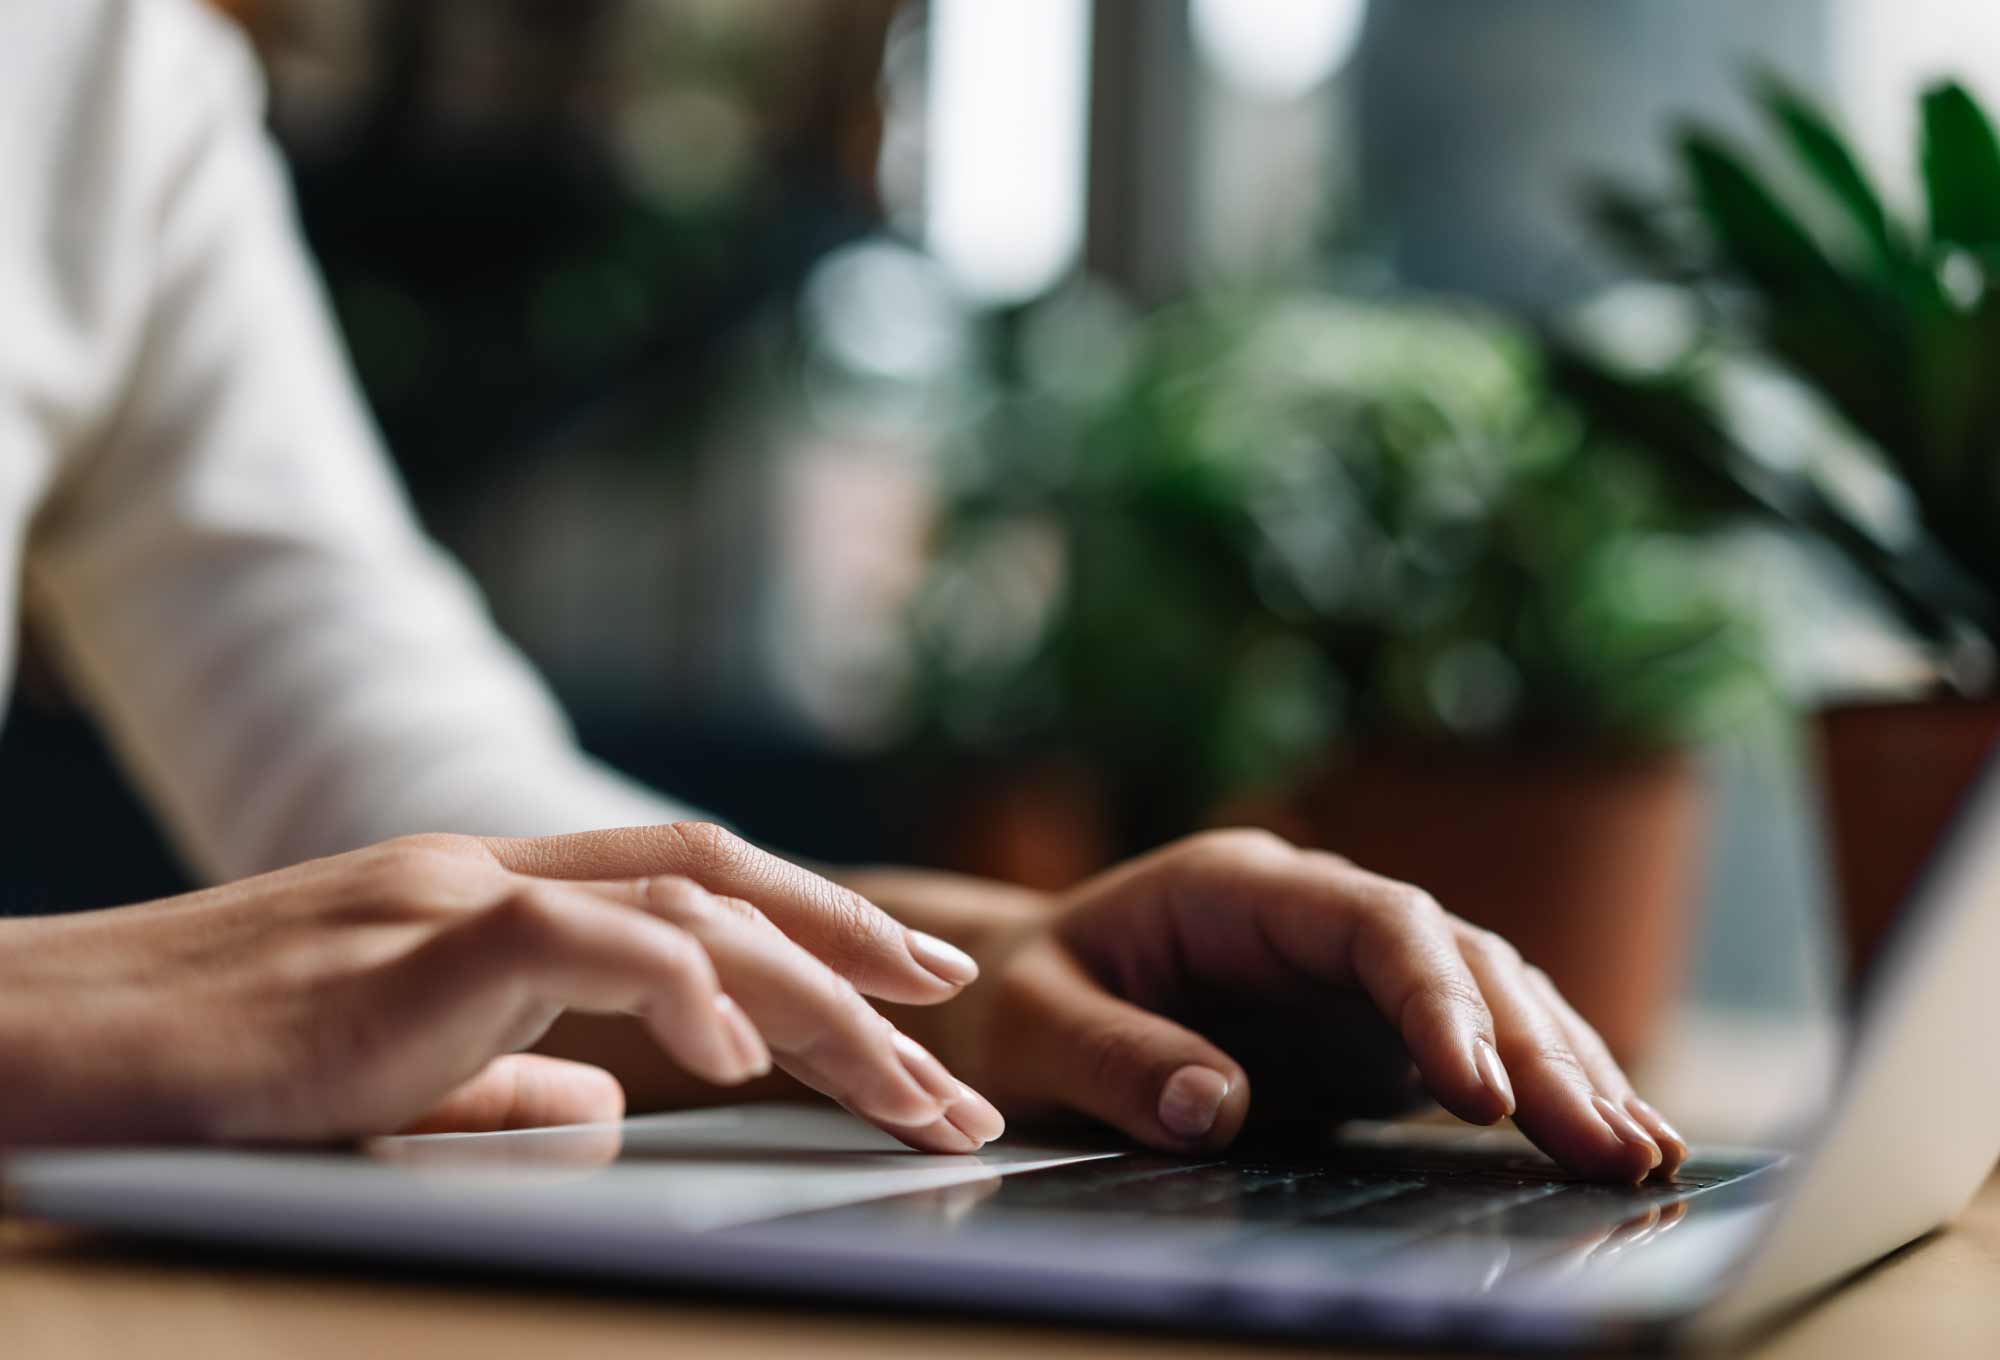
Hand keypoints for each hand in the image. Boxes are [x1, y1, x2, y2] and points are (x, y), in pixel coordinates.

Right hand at [0, 825, 1004, 1149]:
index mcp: (494, 900)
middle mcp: (492, 872)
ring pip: (689, 911)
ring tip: (912, 1084)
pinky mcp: (406, 942)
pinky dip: (681, 991)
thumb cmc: (194, 1074)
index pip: (693, 887)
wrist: (37, 1049)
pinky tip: (743, 1063)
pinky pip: (582, 943)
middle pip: (725, 892)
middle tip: (962, 1041)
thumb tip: (606, 1111)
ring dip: (818, 1000)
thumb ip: (499, 1082)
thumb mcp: (383, 1079)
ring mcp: (452, 893)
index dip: (816, 929)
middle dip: (859, 964)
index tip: (912, 992)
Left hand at [875, 830, 1686, 1181]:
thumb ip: (1114, 1057)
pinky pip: (1474, 1046)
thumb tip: (1214, 1109)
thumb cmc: (1015, 1000)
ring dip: (1566, 1068)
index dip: (1437, 998)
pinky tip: (1606, 1139)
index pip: (1374, 922)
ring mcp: (1351, 970)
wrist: (1015, 993)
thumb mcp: (1033, 1024)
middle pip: (1456, 958)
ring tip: (1639, 1153)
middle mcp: (1316, 915)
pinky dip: (1540, 1088)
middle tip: (1607, 1145)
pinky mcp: (1367, 1028)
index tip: (1479, 1089)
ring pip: (1488, 995)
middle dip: (1537, 1048)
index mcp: (1240, 888)